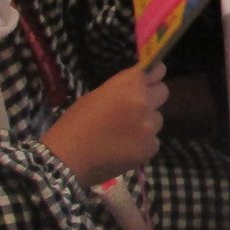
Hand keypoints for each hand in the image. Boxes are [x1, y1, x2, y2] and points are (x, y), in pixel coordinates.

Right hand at [41, 63, 168, 186]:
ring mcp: (148, 126)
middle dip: (151, 100)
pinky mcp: (149, 148)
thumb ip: (123, 88)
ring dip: (145, 124)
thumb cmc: (75, 123)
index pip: (158, 70)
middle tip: (135, 111)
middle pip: (163, 93)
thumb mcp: (98, 95)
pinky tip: (124, 151)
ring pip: (157, 120)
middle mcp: (143, 101)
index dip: (154, 76)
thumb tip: (138, 86)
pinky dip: (142, 146)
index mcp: (129, 84)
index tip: (149, 82)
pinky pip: (153, 142)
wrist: (66, 159)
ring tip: (124, 136)